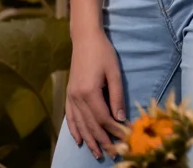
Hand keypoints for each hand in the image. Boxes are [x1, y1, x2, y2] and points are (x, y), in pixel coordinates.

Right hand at [65, 30, 124, 158]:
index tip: (124, 140)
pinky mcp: (69, 94)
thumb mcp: (114, 72)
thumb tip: (121, 118)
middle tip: (112, 154)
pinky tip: (79, 140)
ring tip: (97, 153)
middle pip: (91, 125)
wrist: (84, 38)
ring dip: (89, 140)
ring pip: (80, 124)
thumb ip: (117, 96)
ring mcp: (71, 96)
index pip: (103, 118)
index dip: (113, 131)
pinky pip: (70, 116)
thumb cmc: (103, 52)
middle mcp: (77, 97)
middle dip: (102, 141)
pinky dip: (74, 130)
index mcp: (89, 92)